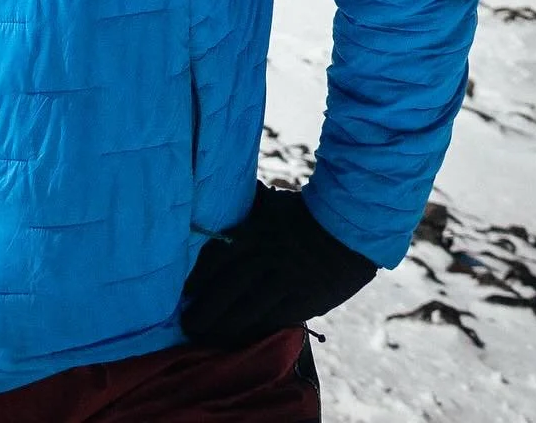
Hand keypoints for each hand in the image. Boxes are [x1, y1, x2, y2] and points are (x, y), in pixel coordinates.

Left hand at [181, 184, 376, 349]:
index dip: (199, 278)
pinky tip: (241, 339)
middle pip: (228, 288)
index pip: (218, 258)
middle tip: (188, 324)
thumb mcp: (272, 204)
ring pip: (248, 310)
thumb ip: (248, 209)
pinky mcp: (306, 300)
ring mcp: (287, 280)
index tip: (184, 292)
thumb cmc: (307, 211)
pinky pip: (275, 319)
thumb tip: (220, 198)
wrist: (351, 224)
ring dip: (225, 327)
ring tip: (207, 337)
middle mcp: (267, 256)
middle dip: (205, 310)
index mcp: (255, 230)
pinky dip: (256, 330)